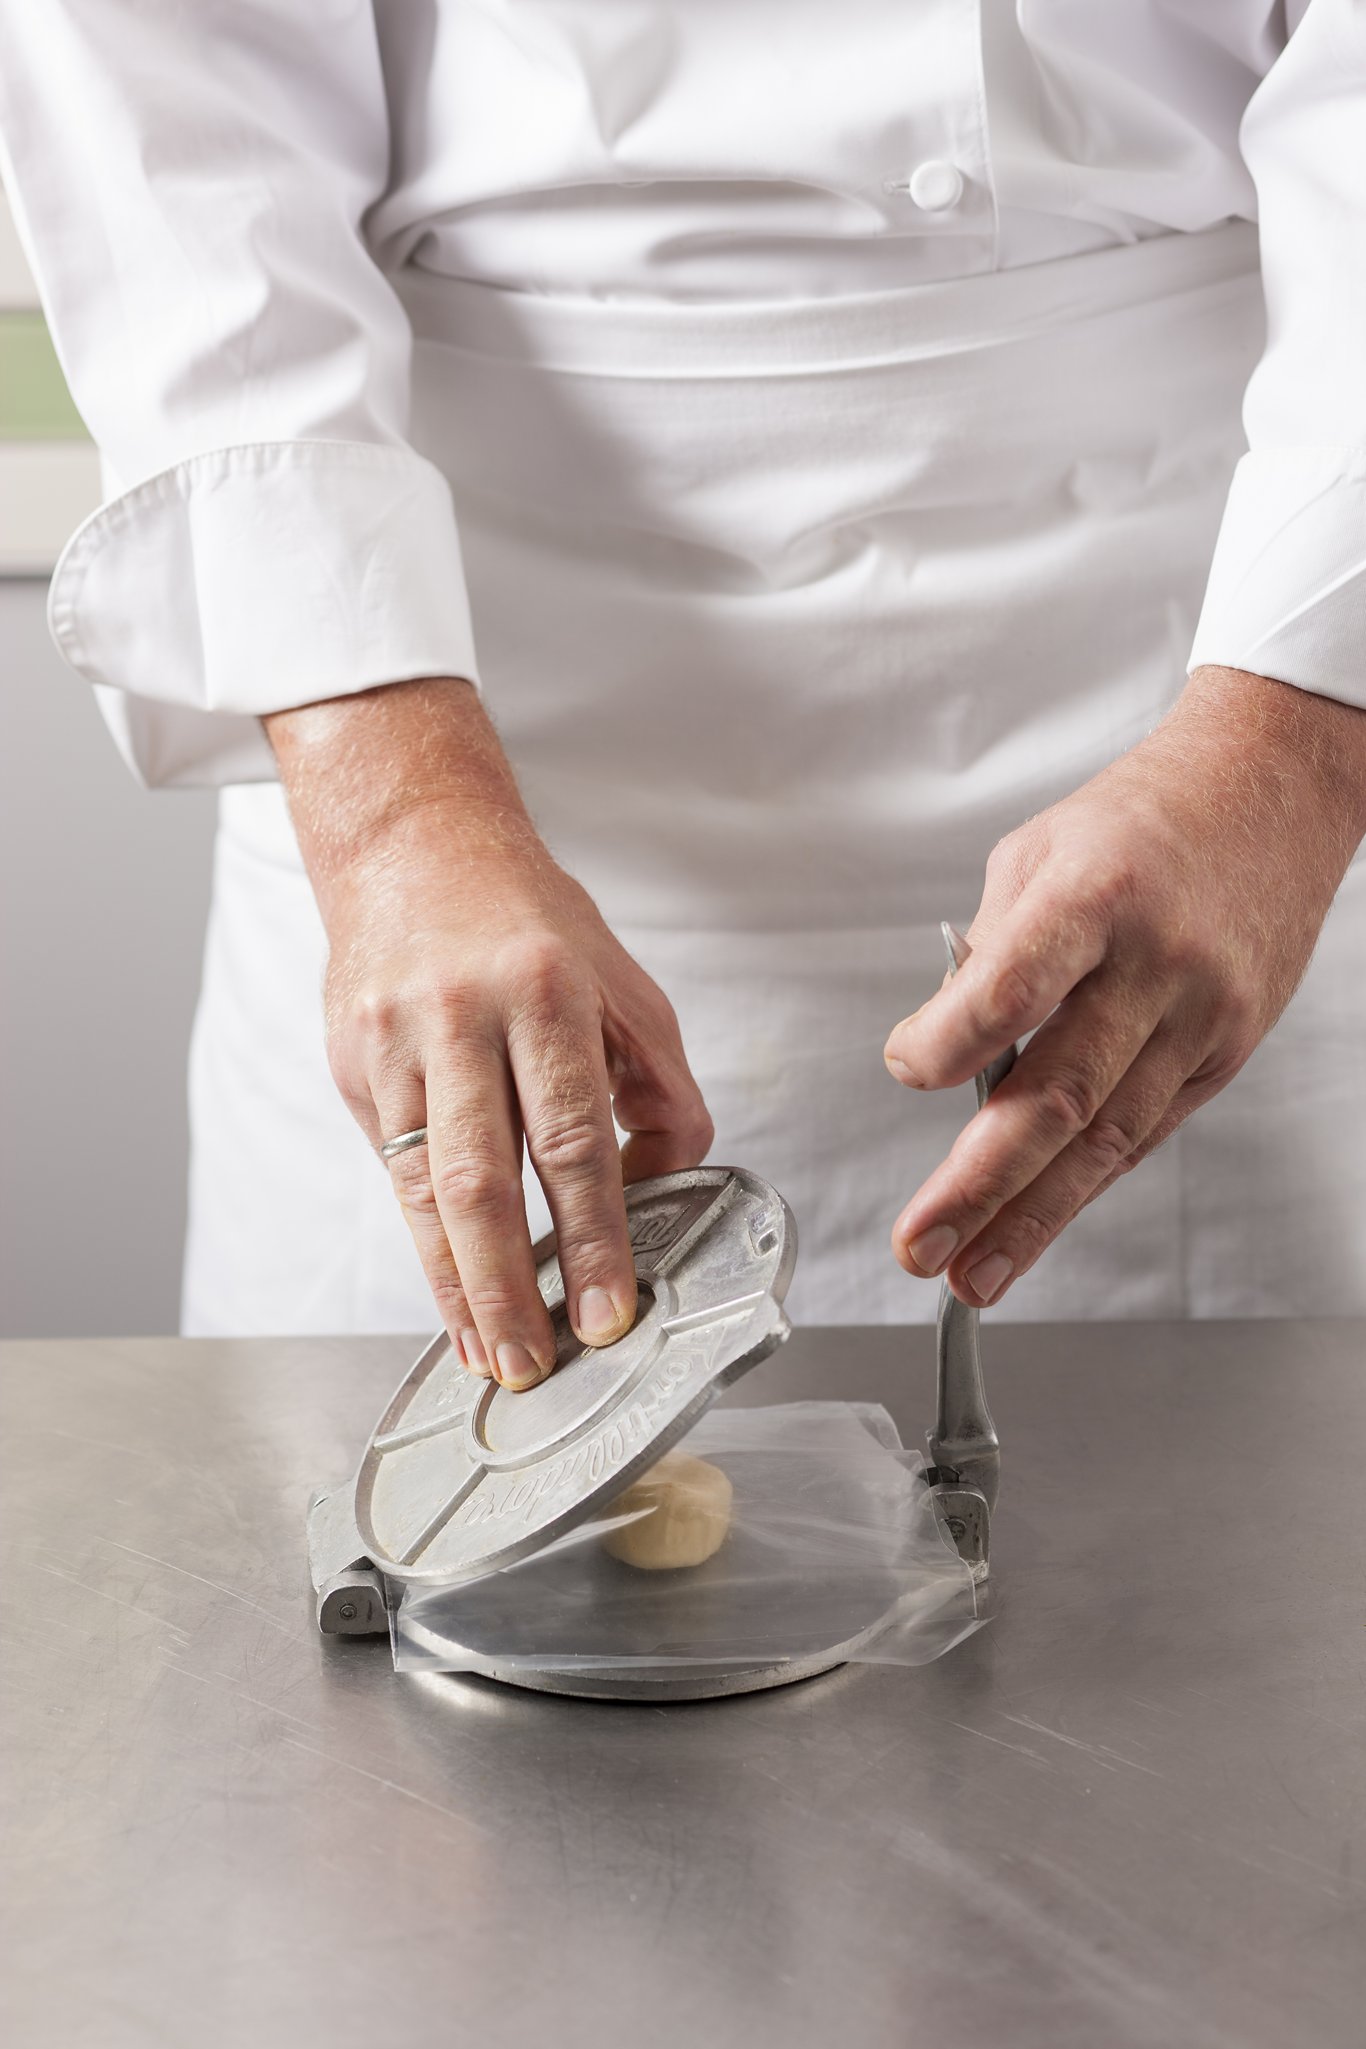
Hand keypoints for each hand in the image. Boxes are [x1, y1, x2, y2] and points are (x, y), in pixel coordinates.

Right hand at [266, 678, 711, 1387]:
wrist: (414, 847)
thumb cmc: (531, 923)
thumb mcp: (626, 987)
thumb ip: (660, 1088)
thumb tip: (664, 1187)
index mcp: (546, 991)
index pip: (576, 1140)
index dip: (595, 1236)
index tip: (609, 1311)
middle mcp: (462, 1016)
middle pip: (483, 1177)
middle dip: (512, 1285)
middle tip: (538, 1364)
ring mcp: (395, 1041)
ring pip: (423, 1187)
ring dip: (458, 1284)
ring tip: (492, 1354)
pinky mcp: (352, 1063)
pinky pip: (392, 1169)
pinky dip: (423, 1242)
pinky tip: (452, 1292)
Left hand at [883, 666, 1365, 1306]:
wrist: (1272, 794)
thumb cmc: (1146, 819)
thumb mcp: (1039, 851)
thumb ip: (988, 952)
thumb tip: (941, 1050)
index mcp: (1099, 893)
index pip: (1018, 982)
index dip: (953, 1039)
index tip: (905, 1068)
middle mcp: (1159, 963)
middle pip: (1064, 1091)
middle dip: (982, 1184)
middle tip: (922, 1244)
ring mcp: (1202, 1016)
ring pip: (1109, 1138)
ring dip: (1031, 1218)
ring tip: (972, 1273)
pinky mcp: (1226, 1052)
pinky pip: (1144, 1134)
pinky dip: (1084, 1186)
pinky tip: (1035, 1228)